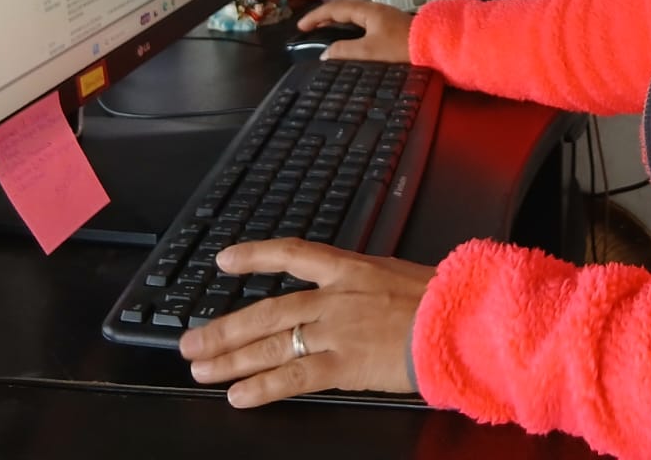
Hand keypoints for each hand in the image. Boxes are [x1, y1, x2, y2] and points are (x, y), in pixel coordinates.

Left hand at [180, 238, 436, 407]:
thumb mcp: (403, 277)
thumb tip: (363, 295)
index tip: (225, 260)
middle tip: (191, 340)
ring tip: (201, 368)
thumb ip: (372, 286)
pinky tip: (238, 395)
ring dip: (231, 358)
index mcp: (352, 269)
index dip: (256, 256)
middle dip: (224, 327)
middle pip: (266, 310)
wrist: (460, 319)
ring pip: (271, 343)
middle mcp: (335, 297)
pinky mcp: (344, 364)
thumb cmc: (443, 301)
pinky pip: (294, 377)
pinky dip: (262, 387)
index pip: (293, 254)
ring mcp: (336, 331)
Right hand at [297, 0, 413, 61]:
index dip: (315, 16)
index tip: (300, 26)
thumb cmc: (401, 47)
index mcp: (367, 11)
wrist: (433, 44)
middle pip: (343, 5)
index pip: (334, 8)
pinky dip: (348, 22)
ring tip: (324, 27)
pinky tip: (349, 32)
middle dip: (324, 14)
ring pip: (353, 11)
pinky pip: (361, 17)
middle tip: (310, 25)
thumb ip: (345, 51)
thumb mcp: (369, 51)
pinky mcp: (389, 23)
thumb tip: (324, 54)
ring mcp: (383, 14)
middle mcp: (374, 8)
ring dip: (337, 17)